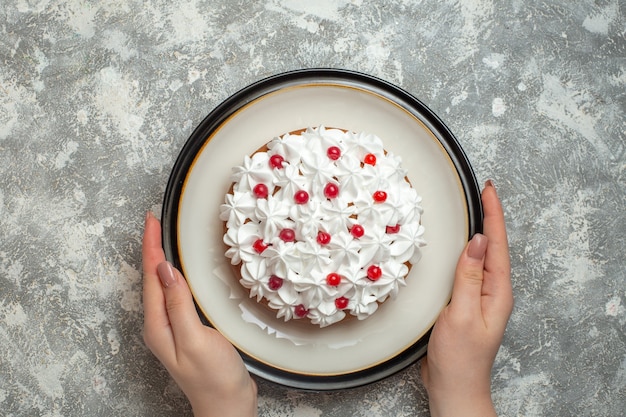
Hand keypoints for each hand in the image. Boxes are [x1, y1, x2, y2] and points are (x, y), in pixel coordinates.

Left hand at [142, 212, 256, 416]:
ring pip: (163, 285)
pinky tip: (182, 271)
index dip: (150, 246)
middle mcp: (161, 324)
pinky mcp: (188, 328)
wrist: (228, 404)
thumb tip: (165, 270)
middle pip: (153, 278)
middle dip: (152, 248)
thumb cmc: (213, 377)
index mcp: (158, 325)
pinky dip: (177, 276)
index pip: (151, 276)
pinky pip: (177, 294)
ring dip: (162, 259)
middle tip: (154, 222)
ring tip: (162, 238)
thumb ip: (178, 304)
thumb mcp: (195, 338)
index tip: (150, 221)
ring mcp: (174, 327)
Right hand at [420, 181, 512, 416]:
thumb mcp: (462, 314)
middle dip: (489, 216)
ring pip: (480, 256)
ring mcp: (478, 296)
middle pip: (492, 246)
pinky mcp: (464, 302)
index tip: (488, 190)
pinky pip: (466, 269)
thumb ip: (468, 277)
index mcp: (497, 291)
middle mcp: (491, 291)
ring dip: (478, 231)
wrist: (453, 386)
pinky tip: (456, 247)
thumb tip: (477, 241)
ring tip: (473, 209)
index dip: (493, 215)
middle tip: (482, 190)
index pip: (497, 245)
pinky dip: (462, 251)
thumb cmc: (460, 357)